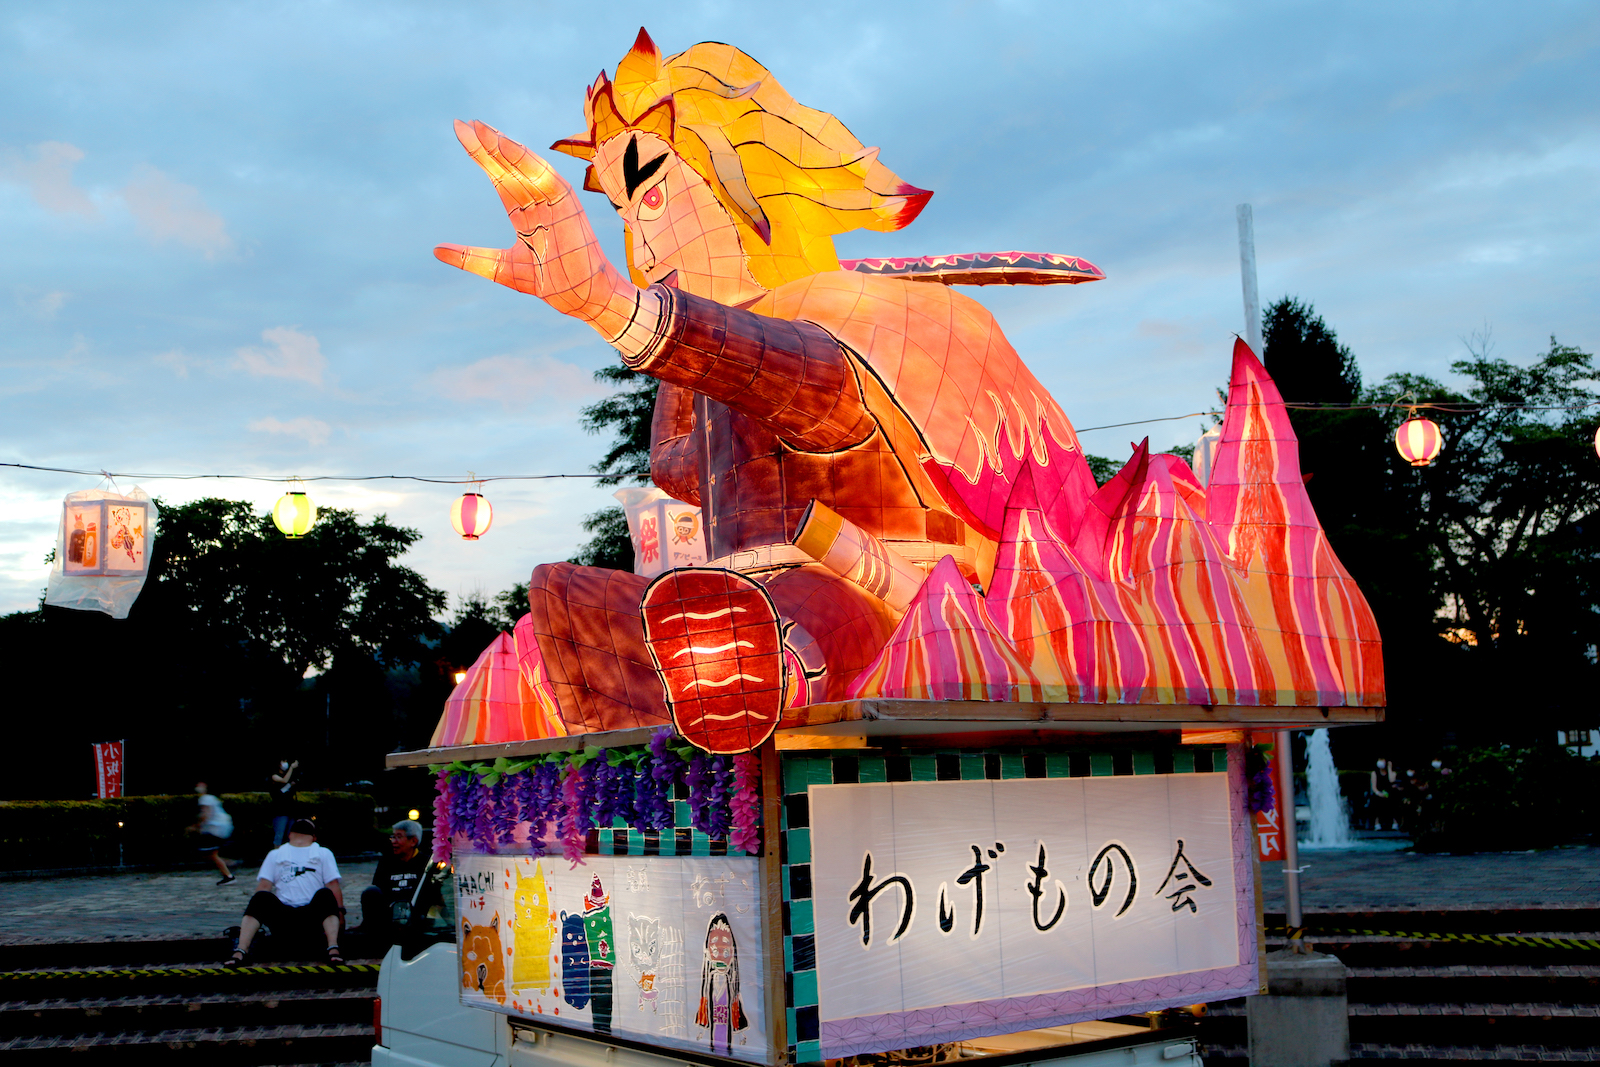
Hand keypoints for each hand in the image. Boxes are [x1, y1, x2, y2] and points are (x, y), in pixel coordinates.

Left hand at [435, 120, 632, 331]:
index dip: (481, 158)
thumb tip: (435, 250)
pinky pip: (544, 175)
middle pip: (507, 168)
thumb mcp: (500, 268)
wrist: (580, 297)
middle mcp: (538, 202)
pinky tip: (505, 144)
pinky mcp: (567, 203)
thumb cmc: (549, 283)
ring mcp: (553, 201)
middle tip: (463, 125)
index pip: (499, 179)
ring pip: (523, 167)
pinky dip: (525, 159)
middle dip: (485, 147)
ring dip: (502, 147)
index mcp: (525, 214)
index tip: (461, 135)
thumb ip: (469, 257)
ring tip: (479, 129)